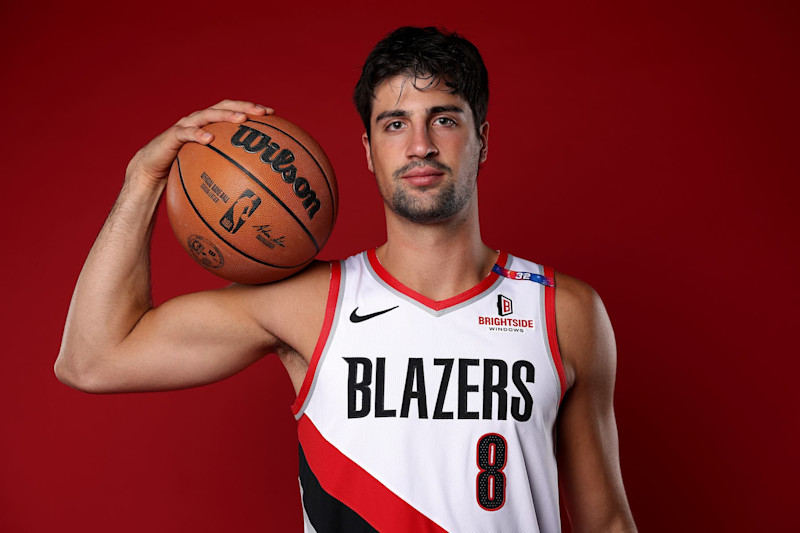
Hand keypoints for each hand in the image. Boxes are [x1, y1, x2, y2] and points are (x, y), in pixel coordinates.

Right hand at [125, 100, 273, 188]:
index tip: (272, 113)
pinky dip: (198, 134)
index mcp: (209, 124)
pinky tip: (209, 139)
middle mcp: (199, 120)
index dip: (251, 108)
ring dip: (226, 115)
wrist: (152, 170)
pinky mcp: (172, 136)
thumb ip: (226, 165)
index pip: (233, 110)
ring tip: (241, 119)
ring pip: (207, 114)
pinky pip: (186, 133)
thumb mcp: (208, 166)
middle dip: (244, 106)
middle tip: (262, 112)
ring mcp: (185, 125)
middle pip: (223, 106)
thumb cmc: (183, 168)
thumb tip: (254, 181)